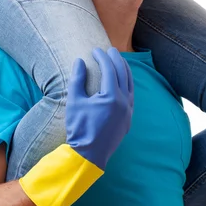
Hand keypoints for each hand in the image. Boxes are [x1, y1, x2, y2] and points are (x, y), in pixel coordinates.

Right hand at [66, 47, 133, 169]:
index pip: (109, 69)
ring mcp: (128, 111)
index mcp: (111, 96)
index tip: (95, 50)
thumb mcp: (74, 102)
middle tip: (109, 50)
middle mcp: (124, 102)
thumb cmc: (79, 128)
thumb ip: (77, 79)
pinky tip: (121, 81)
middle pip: (123, 73)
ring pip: (130, 84)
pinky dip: (127, 84)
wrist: (88, 156)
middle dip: (116, 59)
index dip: (102, 57)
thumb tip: (79, 60)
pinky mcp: (128, 119)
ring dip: (124, 70)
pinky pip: (130, 95)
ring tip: (118, 60)